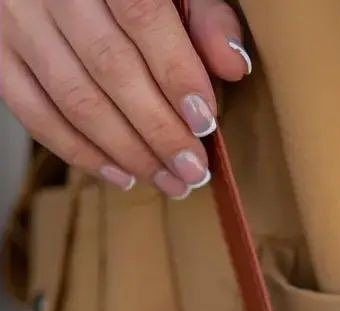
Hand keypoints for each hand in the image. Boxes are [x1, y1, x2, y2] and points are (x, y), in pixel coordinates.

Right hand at [0, 0, 250, 197]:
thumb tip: (234, 65)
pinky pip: (32, 112)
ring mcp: (13, 17)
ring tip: (169, 182)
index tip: (205, 122)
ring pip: (73, 98)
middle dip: (158, 130)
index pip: (141, 14)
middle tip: (193, 171)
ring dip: (127, 151)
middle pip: (109, 66)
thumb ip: (204, 16)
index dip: (176, 73)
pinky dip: (79, 152)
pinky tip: (122, 176)